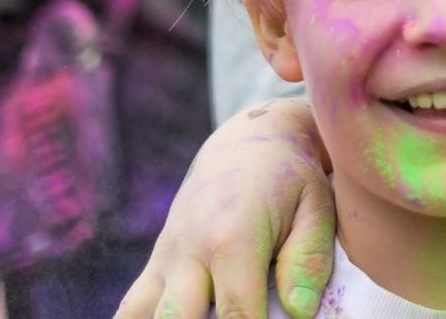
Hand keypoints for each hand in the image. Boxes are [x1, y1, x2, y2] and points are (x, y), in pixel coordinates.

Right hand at [115, 99, 336, 318]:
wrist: (248, 143)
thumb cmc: (291, 180)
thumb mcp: (316, 208)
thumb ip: (308, 260)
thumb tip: (298, 312)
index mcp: (233, 237)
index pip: (236, 314)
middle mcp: (189, 250)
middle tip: (241, 318)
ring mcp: (166, 258)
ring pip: (144, 316)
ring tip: (206, 315)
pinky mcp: (155, 264)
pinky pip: (129, 308)